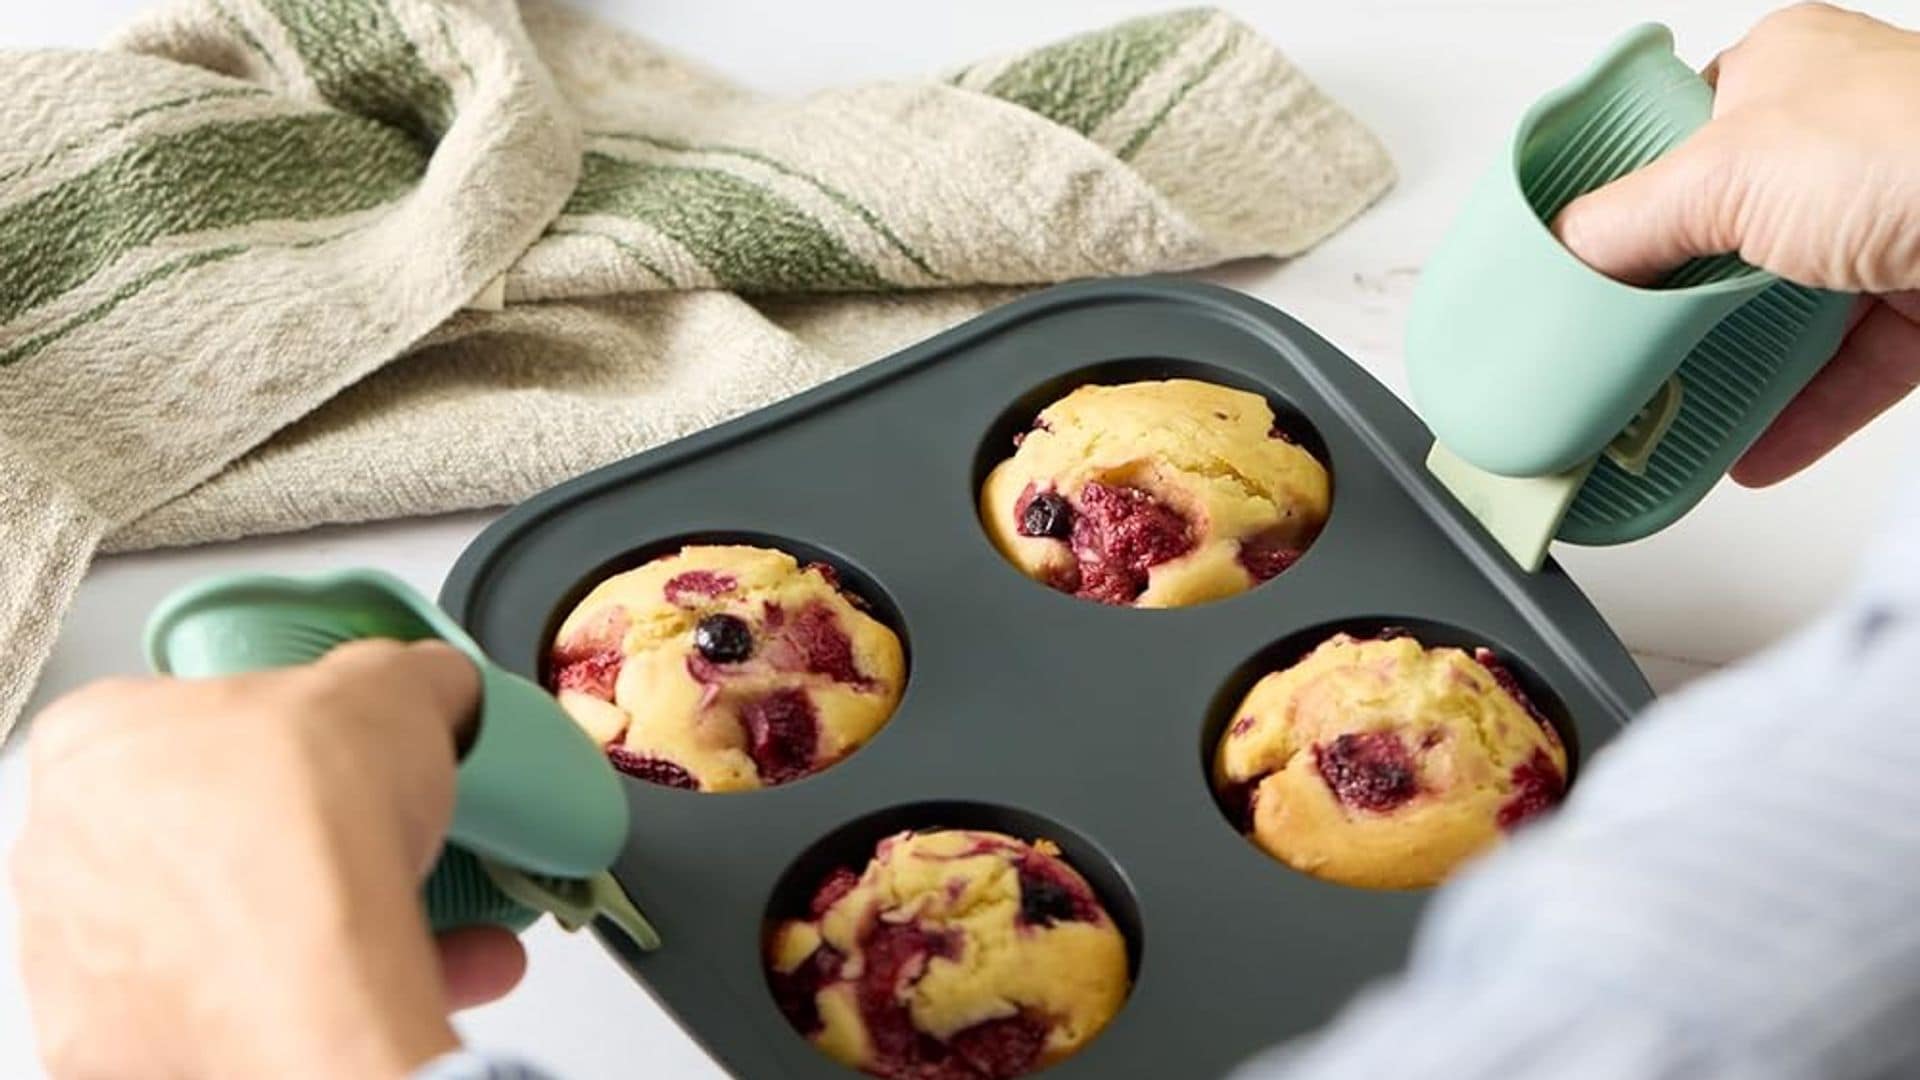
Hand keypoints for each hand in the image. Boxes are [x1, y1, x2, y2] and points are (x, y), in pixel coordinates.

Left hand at [11, 640, 525, 1079]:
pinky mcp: (121, 1048)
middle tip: (384, 845)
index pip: (181, 716)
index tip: (341, 753)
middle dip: (301, 842)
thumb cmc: (304, 829)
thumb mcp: (394, 690)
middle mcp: (67, 852)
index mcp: (96, 744)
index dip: (277, 732)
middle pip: (203, 830)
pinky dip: (321, 997)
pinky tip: (416, 980)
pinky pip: (231, 1013)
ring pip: (224, 932)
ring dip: (326, 923)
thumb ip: (405, 678)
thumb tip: (433, 687)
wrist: (307, 982)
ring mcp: (86, 960)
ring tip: (433, 927)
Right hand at [1553, 2, 1919, 485]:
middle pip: (1716, 244)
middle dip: (1664, 311)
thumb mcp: (1722, 174)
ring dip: (1724, 373)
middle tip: (1608, 357)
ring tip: (1667, 416)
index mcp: (1776, 77)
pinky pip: (1845, 369)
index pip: (1667, 146)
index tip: (1569, 273)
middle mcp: (1833, 145)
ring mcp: (1884, 223)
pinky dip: (1796, 415)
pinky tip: (1749, 450)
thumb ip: (1624, 224)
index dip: (1615, 209)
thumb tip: (1559, 257)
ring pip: (1778, 313)